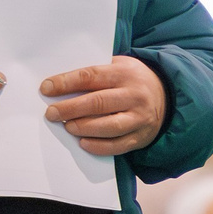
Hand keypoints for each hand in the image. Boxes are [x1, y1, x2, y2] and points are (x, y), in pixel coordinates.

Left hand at [41, 55, 165, 155]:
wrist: (166, 96)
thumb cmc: (130, 80)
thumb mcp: (117, 67)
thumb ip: (93, 75)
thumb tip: (58, 88)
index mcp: (125, 74)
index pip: (91, 77)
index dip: (66, 83)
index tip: (46, 89)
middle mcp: (135, 96)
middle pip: (99, 103)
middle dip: (71, 109)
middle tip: (52, 113)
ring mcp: (140, 118)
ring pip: (110, 126)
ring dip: (84, 128)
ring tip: (68, 127)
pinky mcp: (142, 136)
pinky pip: (119, 145)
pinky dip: (99, 146)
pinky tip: (83, 143)